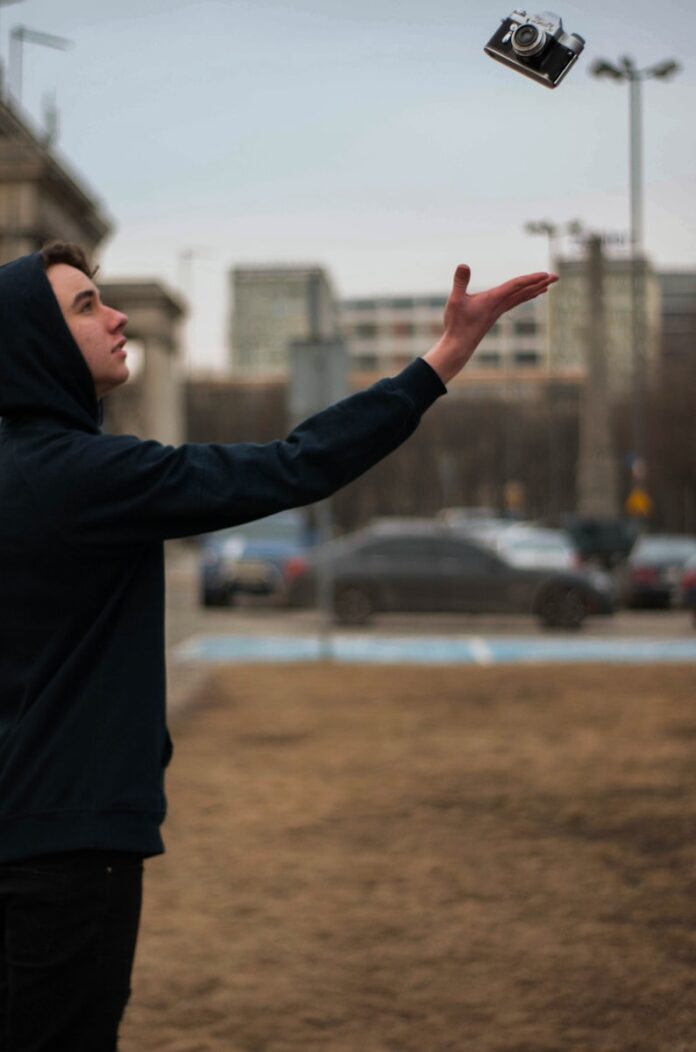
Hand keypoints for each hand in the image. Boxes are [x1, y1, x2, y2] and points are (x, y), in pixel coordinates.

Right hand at [423, 264, 557, 384]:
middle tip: (556, 276)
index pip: (515, 286)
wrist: (459, 346)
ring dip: (535, 290)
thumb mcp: (455, 301)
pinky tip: (530, 295)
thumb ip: (460, 282)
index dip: (530, 279)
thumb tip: (463, 264)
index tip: (545, 275)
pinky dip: (525, 296)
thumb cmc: (456, 324)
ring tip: (547, 285)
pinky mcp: (495, 314)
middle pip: (524, 292)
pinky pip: (515, 302)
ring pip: (521, 298)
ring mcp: (498, 311)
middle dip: (540, 283)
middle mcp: (499, 306)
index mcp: (492, 300)